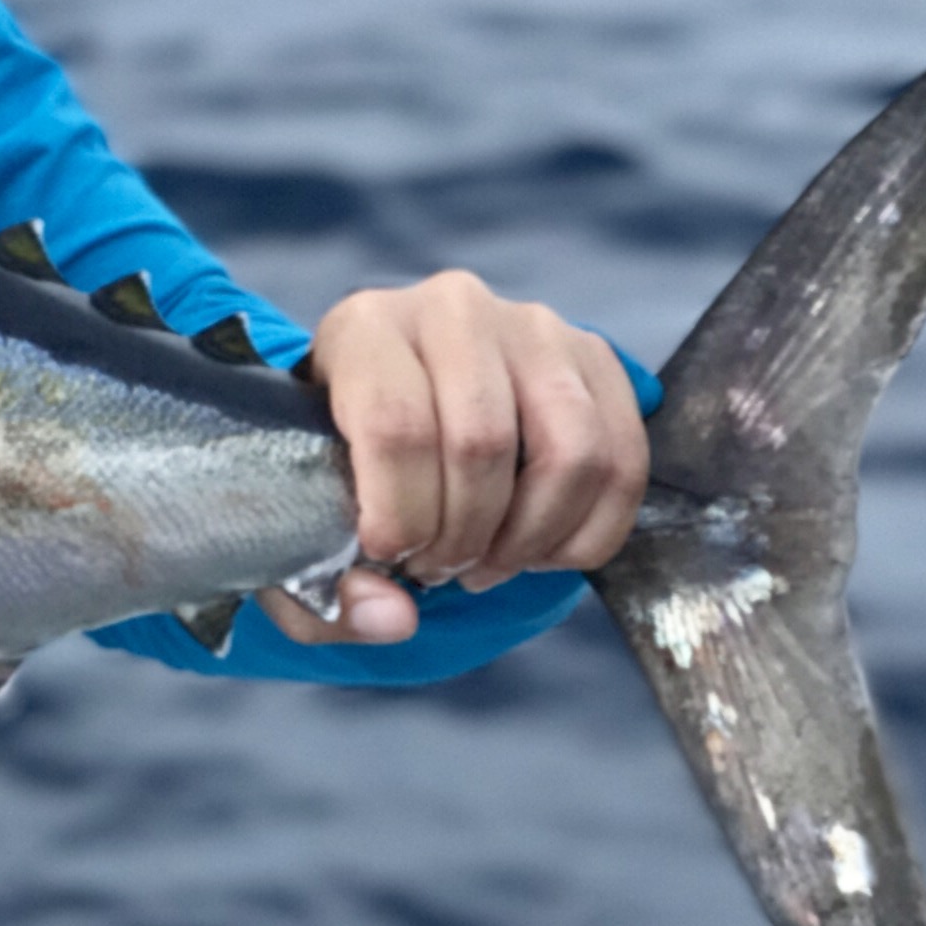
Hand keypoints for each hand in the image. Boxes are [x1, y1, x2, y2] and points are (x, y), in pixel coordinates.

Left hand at [256, 269, 648, 648]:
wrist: (398, 404)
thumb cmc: (342, 462)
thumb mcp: (301, 519)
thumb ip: (323, 592)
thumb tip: (392, 618)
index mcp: (364, 327)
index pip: (396, 425)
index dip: (401, 513)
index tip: (390, 556)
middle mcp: (452, 308)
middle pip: (482, 442)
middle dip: (465, 535)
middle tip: (440, 568)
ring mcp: (535, 326)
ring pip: (570, 451)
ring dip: (532, 537)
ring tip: (488, 563)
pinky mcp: (595, 357)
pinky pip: (623, 460)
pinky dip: (587, 533)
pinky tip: (538, 552)